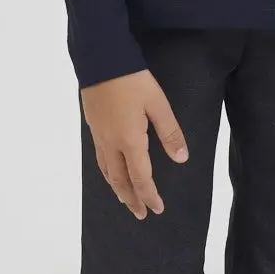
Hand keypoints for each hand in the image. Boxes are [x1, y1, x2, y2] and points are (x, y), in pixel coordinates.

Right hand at [80, 68, 189, 218]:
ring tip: (125, 199)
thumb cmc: (132, 79)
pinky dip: (108, 173)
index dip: (149, 196)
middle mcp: (111, 143)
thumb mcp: (158, 104)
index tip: (157, 209)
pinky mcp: (93, 126)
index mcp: (129, 140)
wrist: (100, 59)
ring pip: (107, 171)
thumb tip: (181, 159)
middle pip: (120, 181)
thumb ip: (169, 132)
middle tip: (141, 214)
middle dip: (131, 199)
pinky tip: (111, 171)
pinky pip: (100, 159)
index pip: (140, 178)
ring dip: (117, 189)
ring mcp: (99, 135)